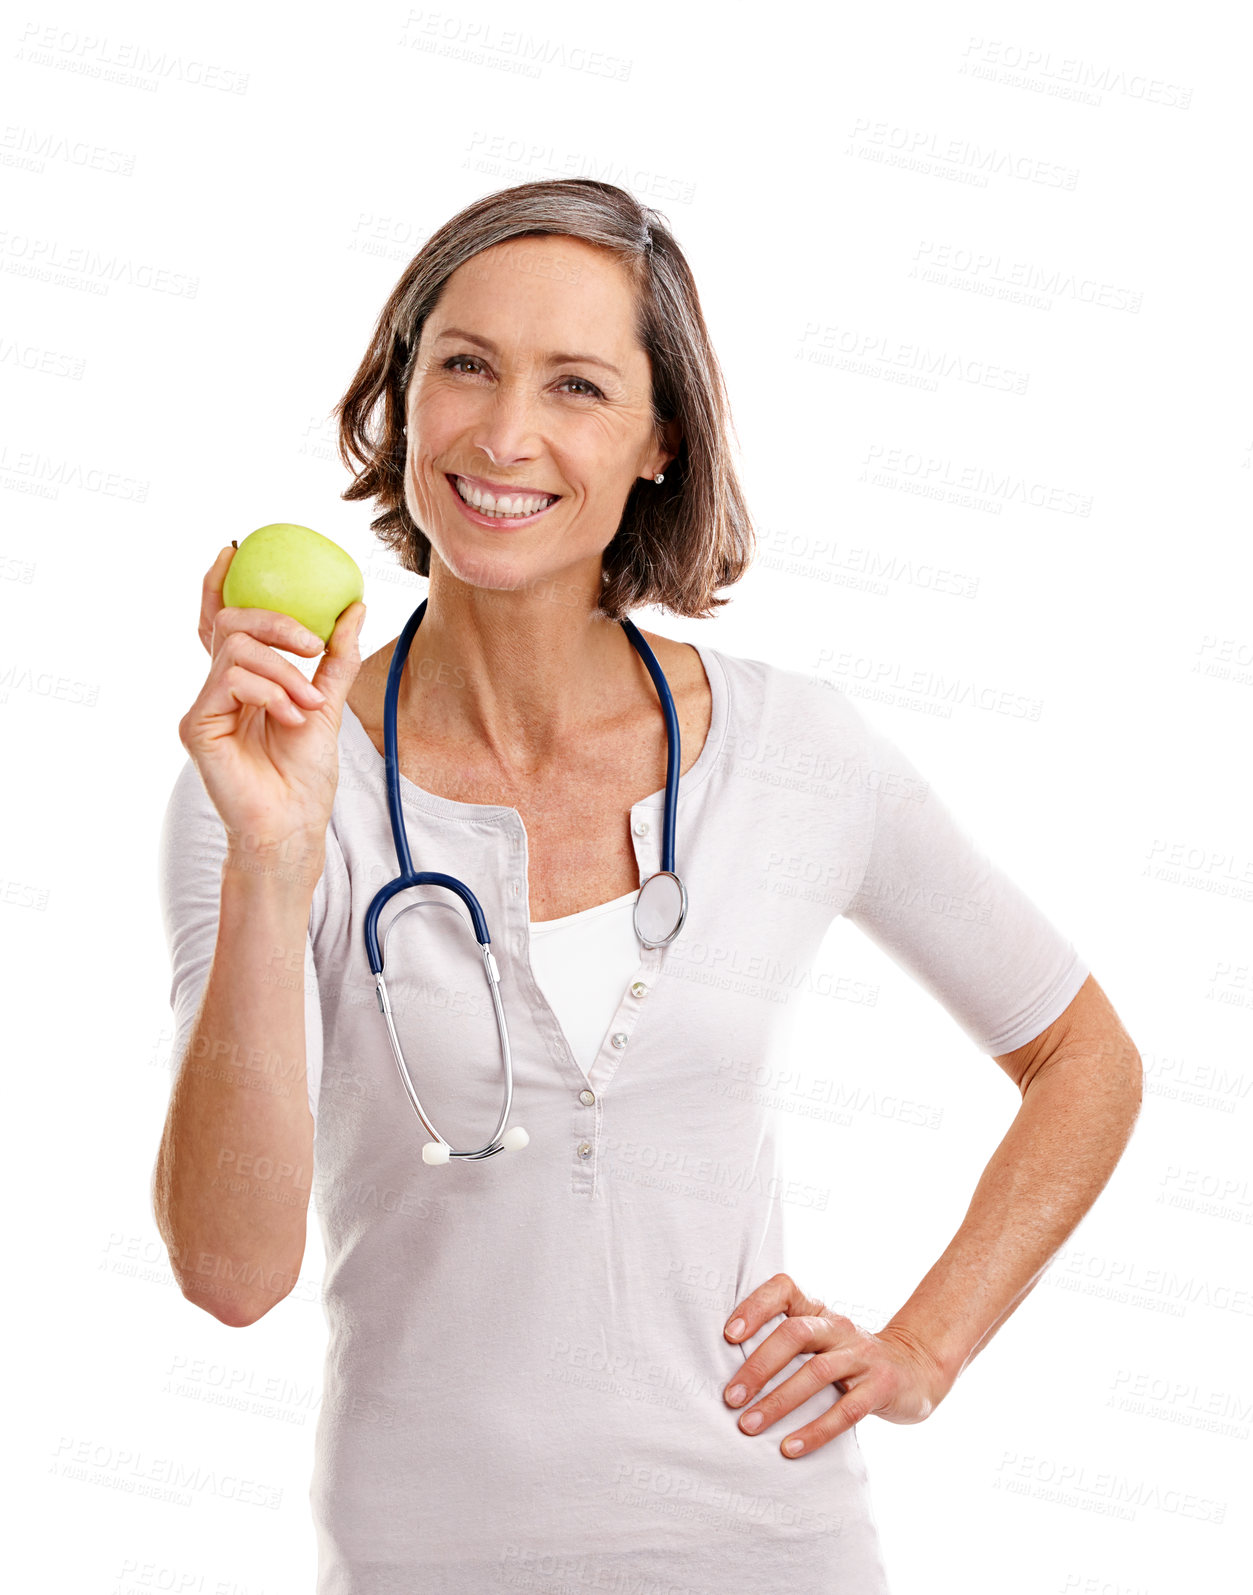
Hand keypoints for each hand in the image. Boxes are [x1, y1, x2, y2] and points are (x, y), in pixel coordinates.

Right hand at [179, 544, 365, 869]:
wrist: (293, 825)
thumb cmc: (305, 776)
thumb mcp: (330, 705)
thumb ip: (337, 658)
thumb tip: (354, 606)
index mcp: (242, 681)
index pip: (221, 623)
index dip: (219, 584)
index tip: (235, 550)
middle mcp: (216, 689)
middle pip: (230, 623)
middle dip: (275, 622)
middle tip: (313, 645)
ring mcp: (203, 707)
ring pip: (236, 649)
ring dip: (285, 671)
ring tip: (310, 705)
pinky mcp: (196, 726)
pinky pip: (232, 680)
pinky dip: (271, 692)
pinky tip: (291, 717)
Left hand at [721, 1273, 950, 1457]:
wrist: (915, 1370)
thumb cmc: (849, 1359)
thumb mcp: (821, 1341)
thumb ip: (786, 1345)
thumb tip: (726, 1372)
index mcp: (819, 1312)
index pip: (784, 1290)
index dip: (755, 1306)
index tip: (728, 1335)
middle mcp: (839, 1328)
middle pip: (795, 1334)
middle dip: (758, 1367)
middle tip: (730, 1397)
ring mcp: (862, 1356)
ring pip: (816, 1373)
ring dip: (779, 1402)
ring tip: (749, 1426)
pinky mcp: (881, 1387)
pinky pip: (846, 1410)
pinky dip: (815, 1430)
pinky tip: (789, 1448)